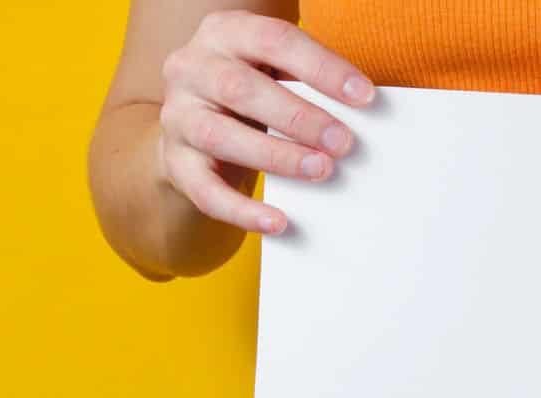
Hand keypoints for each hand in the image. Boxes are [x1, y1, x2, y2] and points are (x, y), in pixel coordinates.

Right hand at [156, 10, 374, 234]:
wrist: (191, 125)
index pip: (274, 40)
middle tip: (343, 143)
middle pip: (241, 88)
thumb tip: (364, 111)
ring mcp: (178, 116)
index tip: (364, 96)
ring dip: (276, 156)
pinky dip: (243, 210)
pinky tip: (278, 221)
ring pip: (221, 136)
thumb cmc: (250, 93)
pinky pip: (205, 191)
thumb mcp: (272, 69)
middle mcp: (192, 67)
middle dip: (299, 117)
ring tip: (321, 170)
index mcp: (225, 32)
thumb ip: (308, 81)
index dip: (321, 67)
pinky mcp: (175, 162)